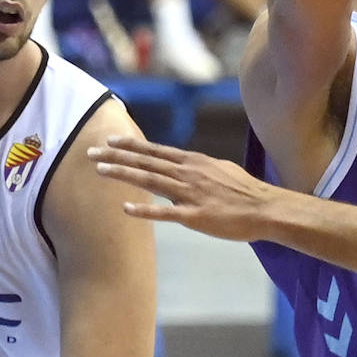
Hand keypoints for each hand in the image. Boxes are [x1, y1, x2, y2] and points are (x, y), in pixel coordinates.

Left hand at [89, 134, 277, 241]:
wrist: (266, 208)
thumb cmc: (245, 191)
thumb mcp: (221, 170)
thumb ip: (199, 168)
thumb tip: (185, 166)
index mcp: (195, 162)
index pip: (157, 151)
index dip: (132, 145)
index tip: (110, 140)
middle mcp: (189, 174)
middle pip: (147, 163)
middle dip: (117, 156)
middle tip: (91, 152)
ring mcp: (192, 194)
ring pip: (151, 181)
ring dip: (124, 174)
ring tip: (100, 171)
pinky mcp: (196, 216)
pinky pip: (166, 213)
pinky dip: (146, 210)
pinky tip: (126, 208)